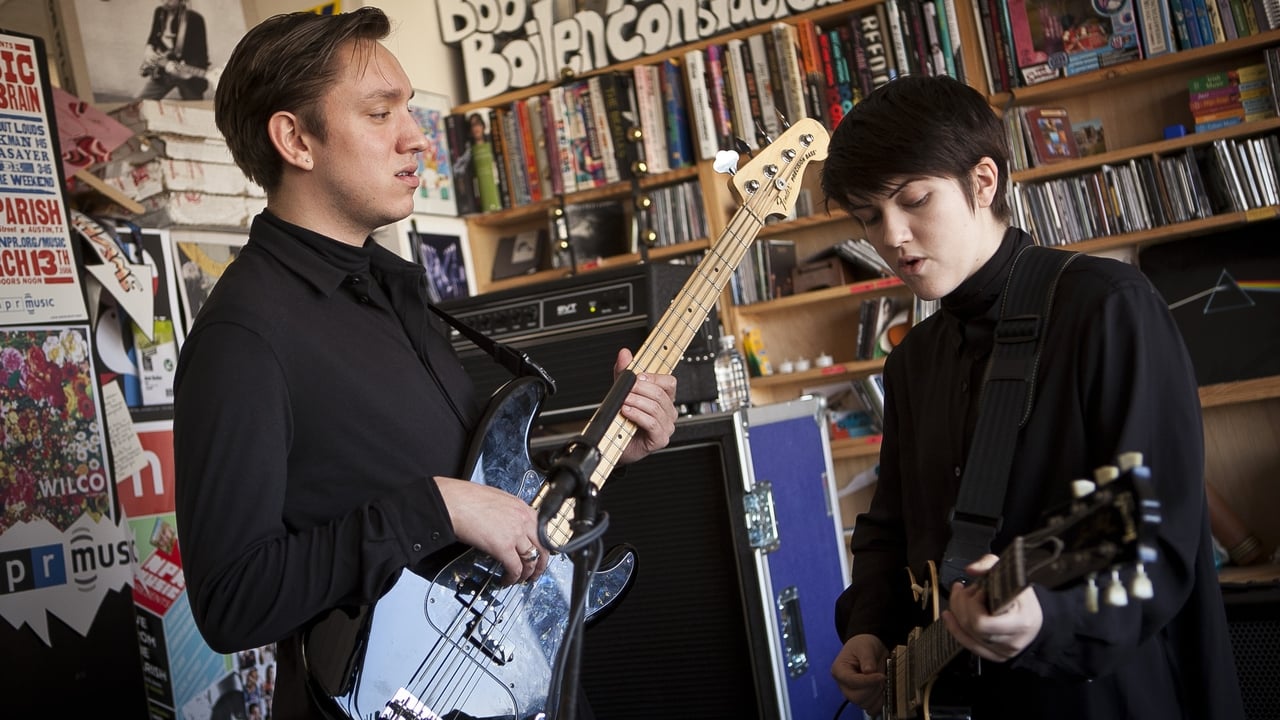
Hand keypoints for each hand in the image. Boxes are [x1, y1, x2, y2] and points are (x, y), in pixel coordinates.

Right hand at [434, 476, 547, 584]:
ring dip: (527, 574)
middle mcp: (523, 520)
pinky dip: (512, 578)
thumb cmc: (466, 498)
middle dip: (540, 564)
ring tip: (520, 580)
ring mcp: (515, 533)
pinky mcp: (503, 547)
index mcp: (522, 507)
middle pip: (542, 548)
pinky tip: (506, 580)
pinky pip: (515, 568)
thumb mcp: (496, 500)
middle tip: (535, 573)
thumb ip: (508, 513)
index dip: (542, 547)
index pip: (542, 530)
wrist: (453, 502)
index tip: (540, 554)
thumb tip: (507, 525)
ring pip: (531, 560)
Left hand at [613, 348, 677, 464]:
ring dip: (636, 401)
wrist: (615, 443)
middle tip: (626, 388)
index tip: (637, 376)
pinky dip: (638, 415)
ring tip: (623, 401)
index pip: (669, 382)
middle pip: (660, 394)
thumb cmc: (623, 419)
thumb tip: (625, 354)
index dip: (654, 377)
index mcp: (665, 399)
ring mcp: (666, 426)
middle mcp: (668, 412)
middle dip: (640, 389)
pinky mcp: (660, 439)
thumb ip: (624, 372)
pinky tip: (627, 412)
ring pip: (655, 408)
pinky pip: (652, 423)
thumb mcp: (622, 391)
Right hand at [831, 633, 887, 714]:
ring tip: (880, 681)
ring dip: (876, 694)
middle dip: (872, 688)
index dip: (868, 681)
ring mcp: (852, 693)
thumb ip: (867, 658)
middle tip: (880, 677)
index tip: (880, 676)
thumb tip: (869, 671)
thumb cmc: (863, 645)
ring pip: (864, 704)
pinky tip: (881, 690)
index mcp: (839, 670)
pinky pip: (870, 708)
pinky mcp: (862, 698)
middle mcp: (844, 684)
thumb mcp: (865, 646)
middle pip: (856, 697)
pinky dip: (878, 702)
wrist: (869, 648)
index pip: (851, 682)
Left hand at [942, 554, 1042, 661]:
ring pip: (966, 633)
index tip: (980, 589)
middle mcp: (1011, 641)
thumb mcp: (1013, 576)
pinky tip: (949, 615)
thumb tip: (971, 569)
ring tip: (963, 596)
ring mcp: (1001, 651)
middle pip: (971, 626)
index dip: (974, 603)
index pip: (983, 622)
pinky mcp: (993, 655)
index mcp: (1020, 622)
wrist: (1034, 619)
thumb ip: (990, 565)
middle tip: (968, 589)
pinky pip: (967, 644)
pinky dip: (954, 627)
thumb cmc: (1023, 598)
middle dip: (962, 603)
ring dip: (958, 611)